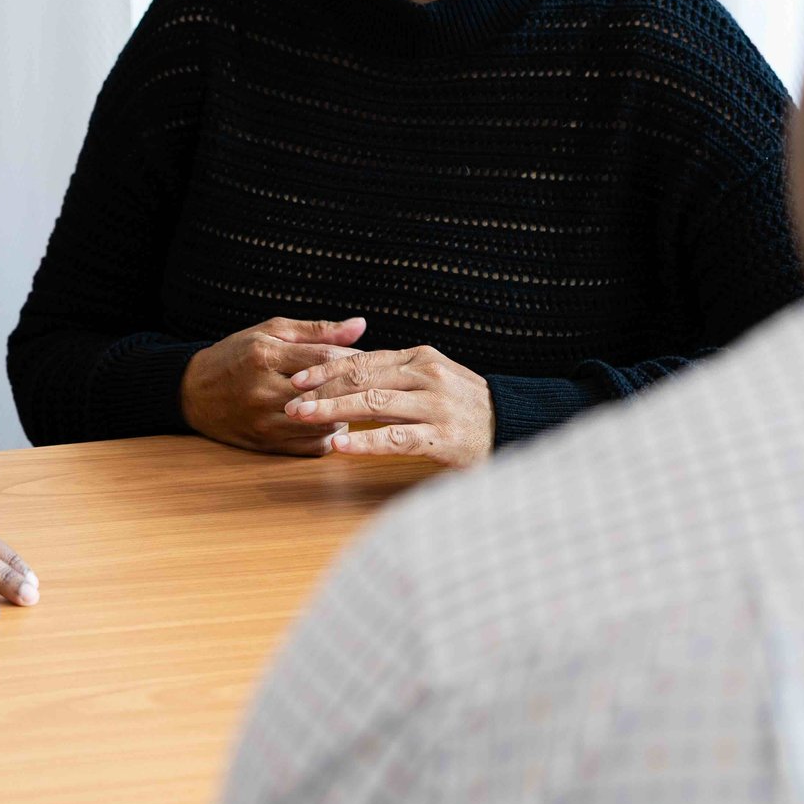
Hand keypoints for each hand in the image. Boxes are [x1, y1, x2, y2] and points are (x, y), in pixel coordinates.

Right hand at [180, 316, 368, 454]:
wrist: (193, 392)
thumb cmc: (237, 356)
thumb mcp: (271, 332)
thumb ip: (318, 331)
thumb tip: (361, 325)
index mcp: (265, 356)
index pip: (324, 359)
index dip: (353, 359)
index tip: (369, 359)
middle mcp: (264, 391)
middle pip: (328, 394)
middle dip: (356, 390)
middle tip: (372, 385)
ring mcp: (264, 421)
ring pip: (324, 423)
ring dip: (345, 414)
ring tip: (352, 402)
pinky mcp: (266, 444)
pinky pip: (312, 447)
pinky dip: (329, 436)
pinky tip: (332, 422)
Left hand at [284, 343, 493, 466]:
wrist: (514, 429)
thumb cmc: (466, 407)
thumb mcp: (435, 379)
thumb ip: (397, 375)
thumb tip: (350, 371)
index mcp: (421, 358)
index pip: (364, 360)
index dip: (327, 367)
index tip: (297, 377)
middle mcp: (428, 376)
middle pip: (363, 378)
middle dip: (321, 388)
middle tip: (288, 398)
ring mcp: (436, 406)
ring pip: (374, 403)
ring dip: (333, 410)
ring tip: (302, 416)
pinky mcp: (443, 438)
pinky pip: (396, 438)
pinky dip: (365, 442)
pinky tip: (340, 445)